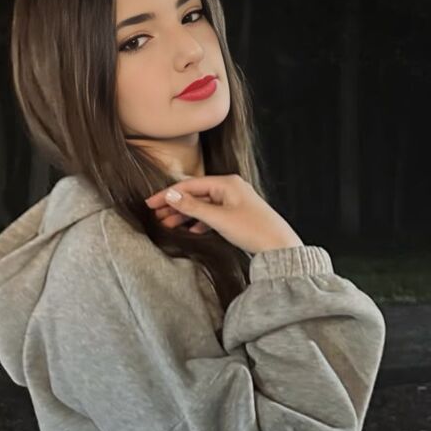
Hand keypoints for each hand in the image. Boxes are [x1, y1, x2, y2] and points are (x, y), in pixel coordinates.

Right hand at [145, 174, 302, 253]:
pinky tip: (192, 230)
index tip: (150, 203)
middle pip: (196, 194)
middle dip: (175, 205)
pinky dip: (201, 221)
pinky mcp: (238, 215)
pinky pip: (213, 214)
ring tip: (168, 224)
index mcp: (227, 183)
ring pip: (204, 205)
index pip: (190, 185)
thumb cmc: (254, 230)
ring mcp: (235, 201)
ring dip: (186, 214)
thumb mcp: (219, 219)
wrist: (280, 247)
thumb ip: (193, 207)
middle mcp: (231, 188)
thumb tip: (171, 195)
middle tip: (156, 215)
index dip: (168, 194)